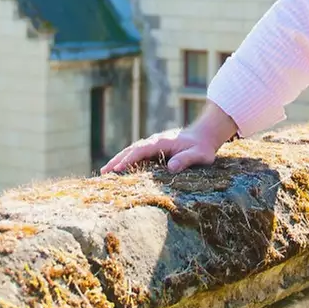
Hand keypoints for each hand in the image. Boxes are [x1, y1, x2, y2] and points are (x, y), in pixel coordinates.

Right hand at [100, 102, 238, 173]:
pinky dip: (126, 161)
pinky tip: (120, 170)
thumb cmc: (203, 147)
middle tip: (103, 172)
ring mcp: (153, 145)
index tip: (117, 169)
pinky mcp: (154, 149)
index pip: (141, 151)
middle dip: (117, 160)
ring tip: (105, 172)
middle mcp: (154, 142)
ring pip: (132, 151)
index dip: (128, 160)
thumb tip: (171, 168)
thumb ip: (186, 160)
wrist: (205, 135)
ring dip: (118, 160)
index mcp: (161, 142)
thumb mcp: (199, 155)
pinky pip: (137, 155)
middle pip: (131, 150)